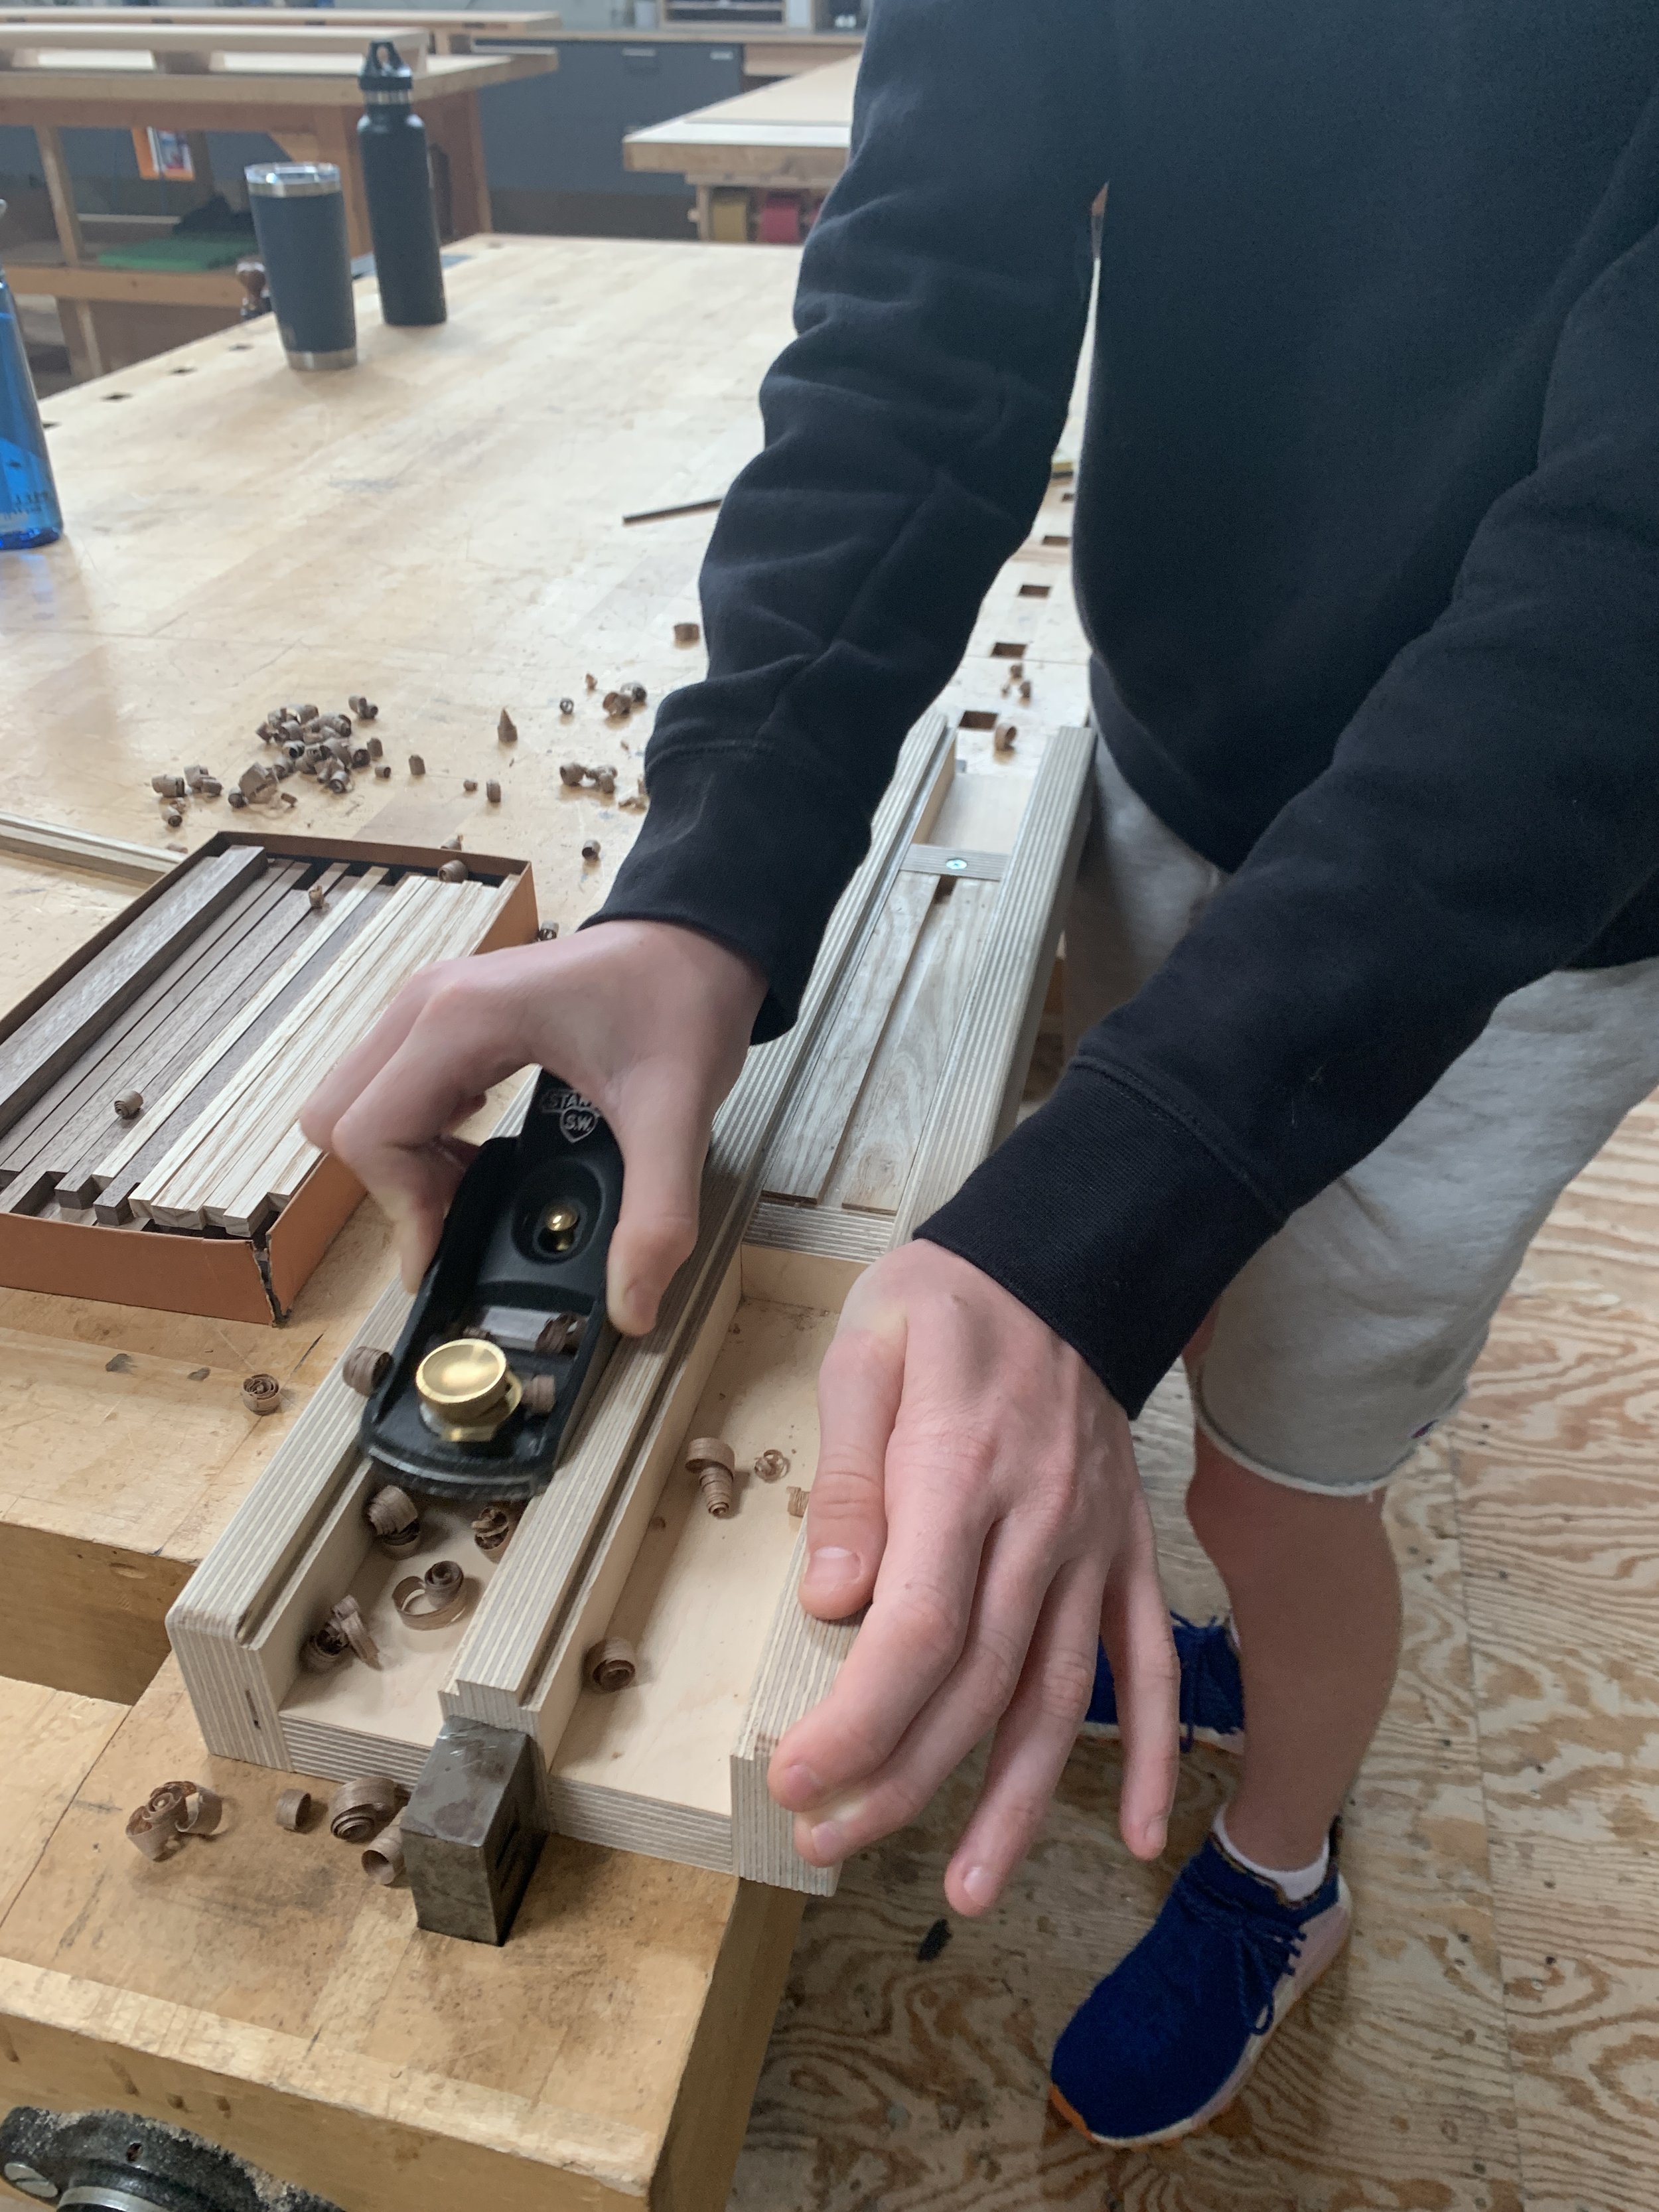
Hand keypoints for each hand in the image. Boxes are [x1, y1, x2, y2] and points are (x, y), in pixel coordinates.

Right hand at [299, 919, 765, 1329]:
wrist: (701, 939)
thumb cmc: (681, 999)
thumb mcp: (676, 1114)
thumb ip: (654, 1214)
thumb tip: (631, 1306)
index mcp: (461, 1018)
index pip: (369, 1132)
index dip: (400, 1208)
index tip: (446, 1253)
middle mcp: (427, 1003)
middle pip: (340, 1118)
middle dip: (391, 1185)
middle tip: (459, 1215)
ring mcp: (431, 1002)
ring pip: (356, 1101)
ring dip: (402, 1160)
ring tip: (472, 1188)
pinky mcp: (446, 1012)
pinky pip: (389, 1084)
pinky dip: (416, 1131)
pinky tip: (476, 1152)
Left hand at [770, 1241, 1178, 1913]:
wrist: (1068, 1256)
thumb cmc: (946, 1300)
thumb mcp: (866, 1351)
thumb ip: (851, 1477)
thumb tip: (834, 1601)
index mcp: (962, 1471)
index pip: (918, 1630)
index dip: (860, 1722)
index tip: (798, 1777)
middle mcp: (1039, 1522)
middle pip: (975, 1682)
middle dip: (900, 1778)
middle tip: (828, 1837)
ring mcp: (1093, 1543)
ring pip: (1060, 1693)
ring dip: (1016, 1798)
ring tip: (969, 1887)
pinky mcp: (1125, 1548)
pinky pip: (1149, 1658)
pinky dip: (1151, 1749)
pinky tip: (1135, 1829)